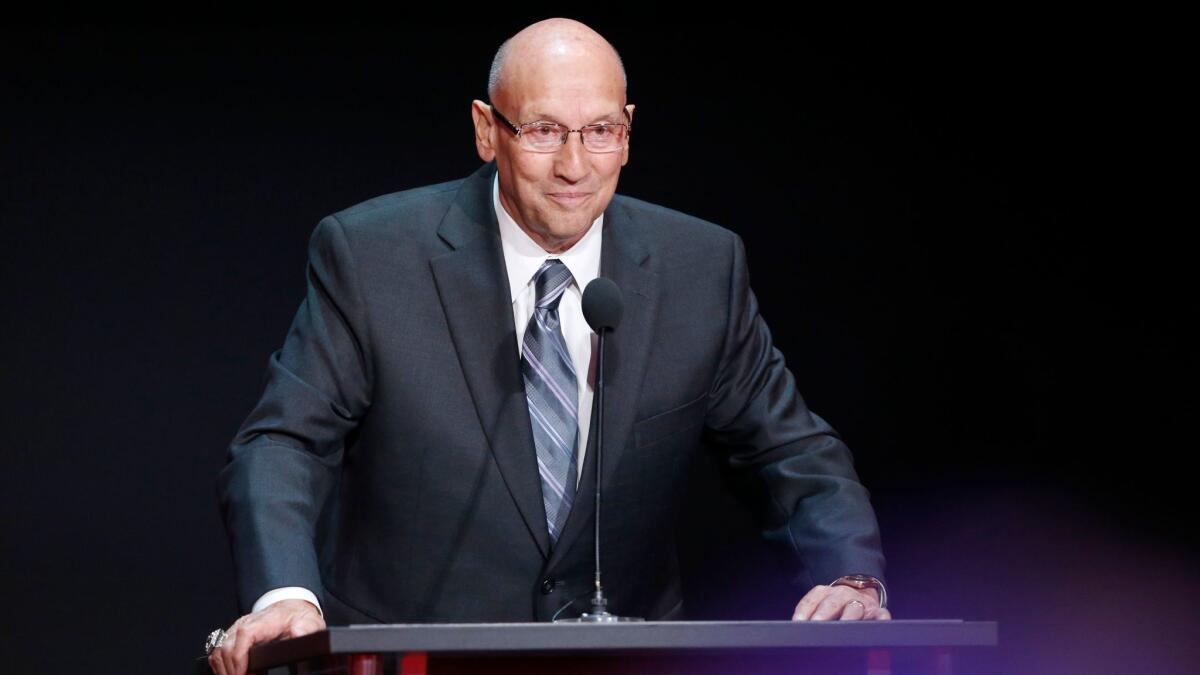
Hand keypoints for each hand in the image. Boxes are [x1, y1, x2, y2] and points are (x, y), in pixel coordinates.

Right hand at [208, 599, 324, 674]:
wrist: (290, 609)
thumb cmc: (297, 617)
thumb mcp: (309, 622)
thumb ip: (305, 629)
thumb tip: (298, 632)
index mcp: (264, 621)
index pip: (244, 635)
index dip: (239, 656)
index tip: (242, 674)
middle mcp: (245, 623)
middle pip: (226, 647)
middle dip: (232, 670)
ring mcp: (235, 630)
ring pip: (218, 652)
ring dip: (225, 670)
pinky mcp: (231, 637)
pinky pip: (218, 653)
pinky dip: (222, 667)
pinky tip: (234, 674)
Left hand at [792, 584, 891, 620]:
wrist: (862, 594)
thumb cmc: (836, 606)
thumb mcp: (821, 604)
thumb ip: (809, 614)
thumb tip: (798, 628)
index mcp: (825, 592)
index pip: (812, 600)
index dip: (804, 611)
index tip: (799, 623)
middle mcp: (843, 595)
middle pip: (832, 603)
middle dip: (824, 614)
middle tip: (817, 625)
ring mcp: (861, 603)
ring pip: (855, 608)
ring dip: (848, 617)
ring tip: (843, 629)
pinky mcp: (878, 612)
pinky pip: (881, 615)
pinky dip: (880, 620)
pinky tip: (876, 625)